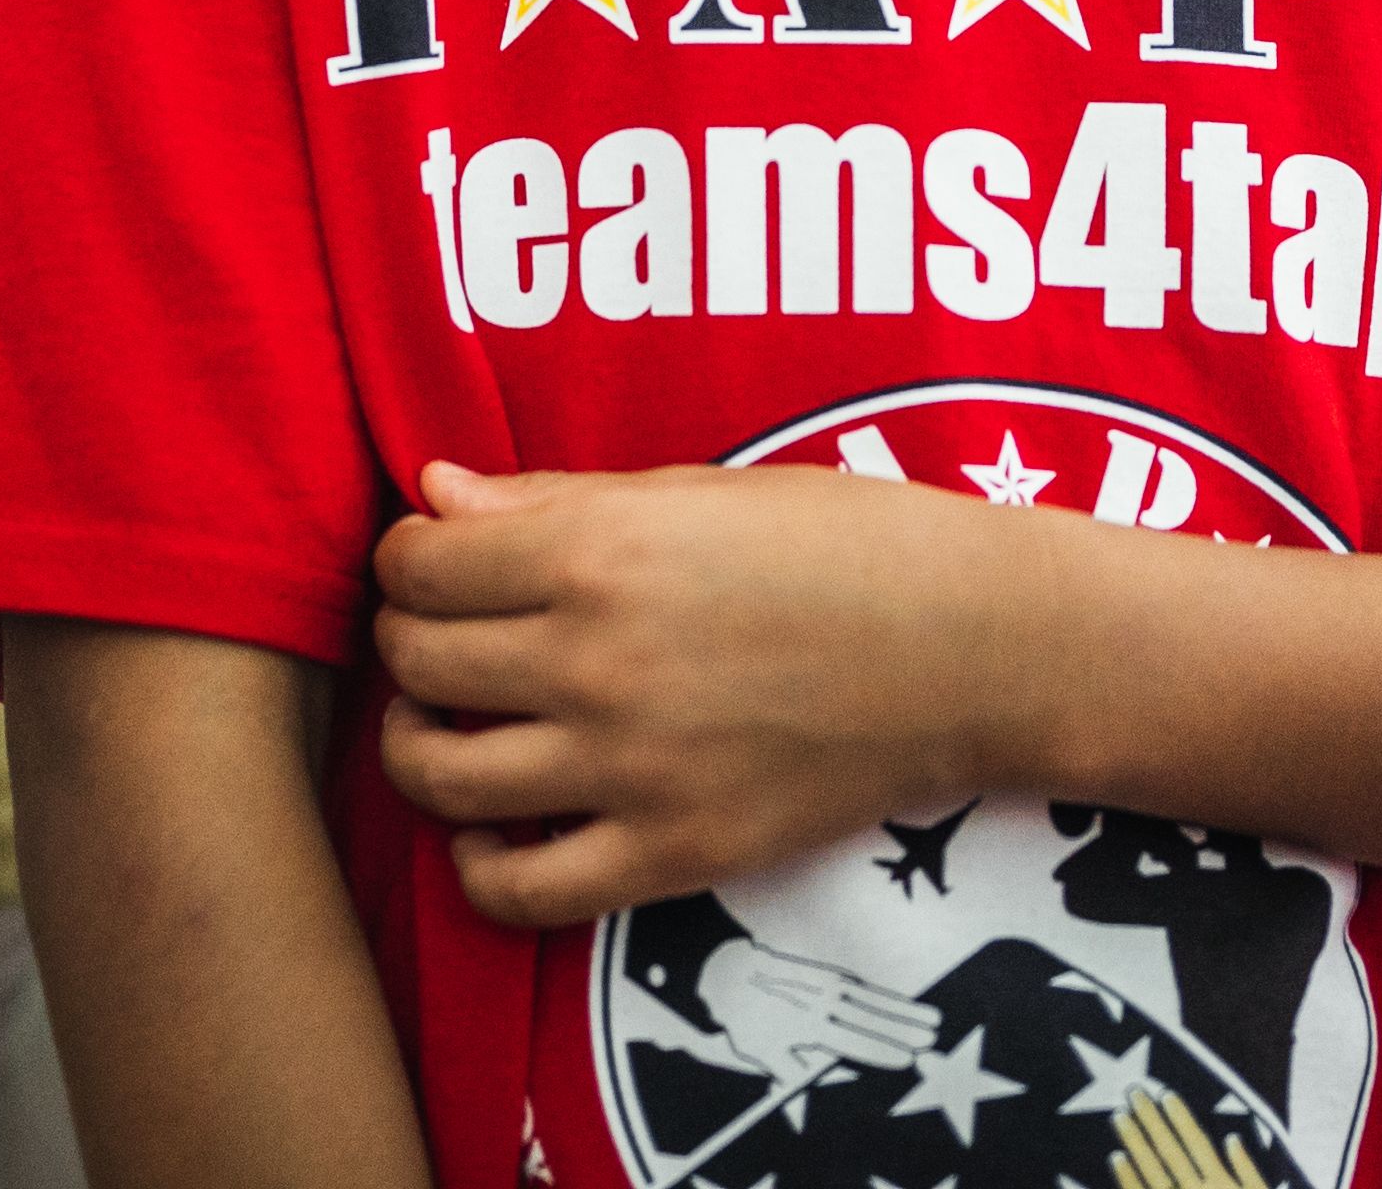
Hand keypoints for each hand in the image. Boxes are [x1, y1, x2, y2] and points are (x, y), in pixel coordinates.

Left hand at [371, 461, 1078, 929]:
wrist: (970, 651)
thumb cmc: (842, 544)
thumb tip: (432, 494)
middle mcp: (595, 661)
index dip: (411, 560)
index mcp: (597, 551)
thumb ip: (551, 499)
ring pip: (441, 775)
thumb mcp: (694, 490)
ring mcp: (629, 767)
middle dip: (412, 641)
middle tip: (450, 635)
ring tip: (453, 723)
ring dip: (420, 746)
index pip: (419, 566)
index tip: (439, 565)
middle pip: (417, 660)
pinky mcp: (672, 854)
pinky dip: (480, 864)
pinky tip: (500, 823)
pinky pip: (520, 890)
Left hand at [689, 937, 935, 1084]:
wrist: (731, 970)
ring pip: (874, 999)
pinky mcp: (829, 972)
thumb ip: (784, 1069)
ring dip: (905, 1010)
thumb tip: (800, 1087)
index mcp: (808, 1025)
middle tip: (932, 1039)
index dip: (881, 1051)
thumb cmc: (746, 1020)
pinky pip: (864, 986)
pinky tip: (905, 1003)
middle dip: (904, 1030)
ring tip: (933, 1020)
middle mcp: (823, 1002)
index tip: (907, 1059)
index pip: (853, 1042)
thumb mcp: (757, 1050)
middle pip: (871, 1018)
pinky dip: (887, 995)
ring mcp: (828, 984)